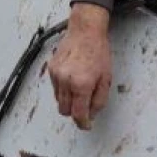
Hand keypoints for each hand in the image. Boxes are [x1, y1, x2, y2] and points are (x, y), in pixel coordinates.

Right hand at [48, 3, 112, 130]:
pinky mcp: (50, 69)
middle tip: (84, 107)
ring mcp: (56, 75)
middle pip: (65, 111)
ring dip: (68, 100)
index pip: (78, 114)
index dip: (83, 123)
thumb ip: (99, 100)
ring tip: (80, 88)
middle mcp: (66, 81)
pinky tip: (72, 79)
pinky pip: (55, 88)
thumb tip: (91, 115)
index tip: (86, 125)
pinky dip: (63, 89)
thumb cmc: (98, 51)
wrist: (85, 31)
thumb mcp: (106, 79)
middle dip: (75, 112)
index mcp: (82, 84)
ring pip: (58, 100)